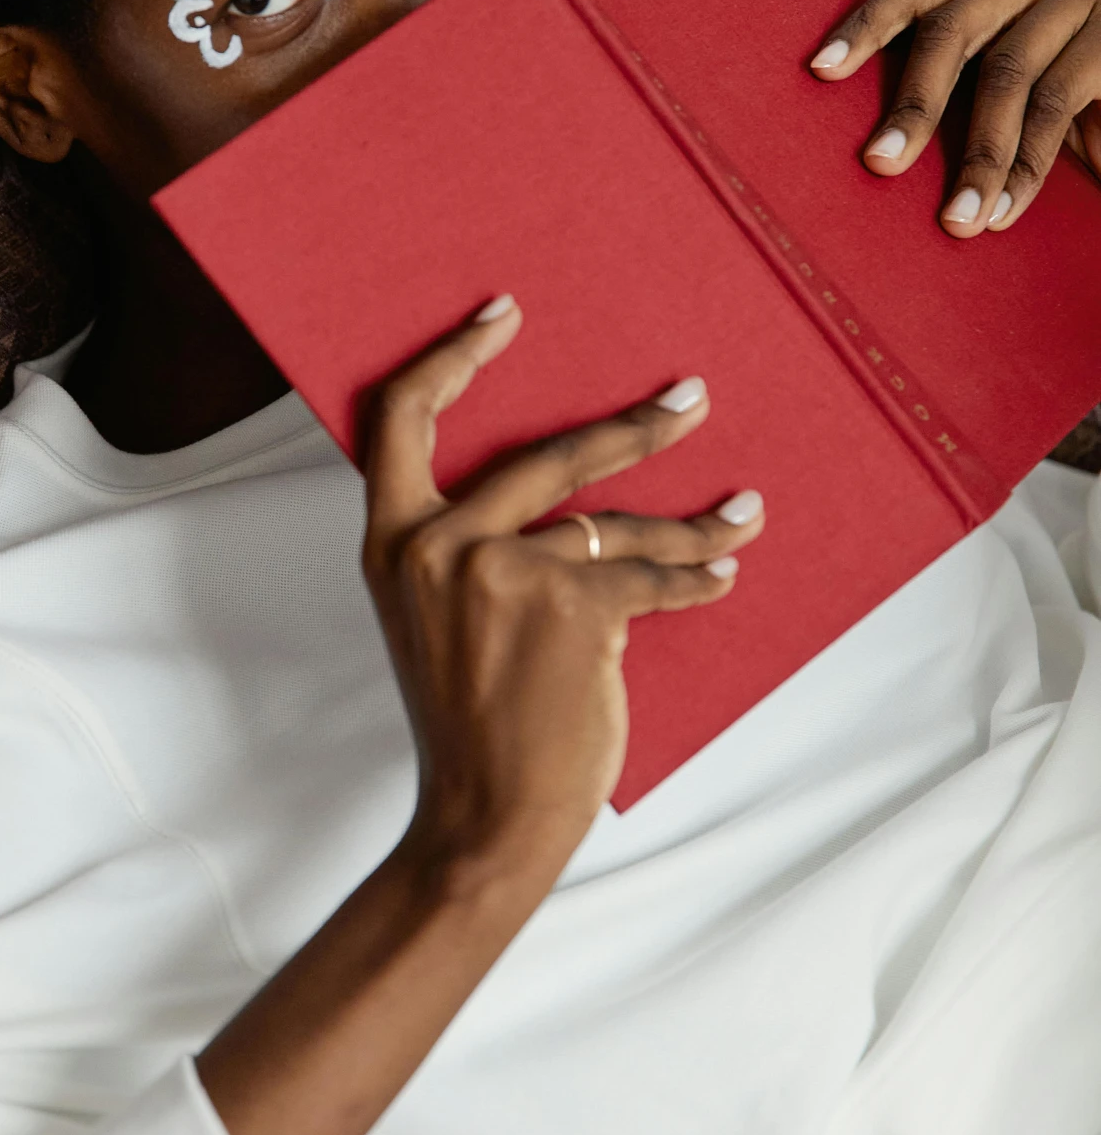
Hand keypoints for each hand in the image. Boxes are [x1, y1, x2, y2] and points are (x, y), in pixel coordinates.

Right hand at [199, 297, 761, 1134]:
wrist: (484, 819)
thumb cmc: (471, 723)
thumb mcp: (439, 620)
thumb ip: (475, 553)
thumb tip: (576, 505)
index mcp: (392, 542)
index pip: (400, 416)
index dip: (452, 357)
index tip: (503, 315)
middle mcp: (438, 545)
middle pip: (546, 453)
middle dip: (634, 426)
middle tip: (689, 398)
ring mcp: (501, 572)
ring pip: (617, 522)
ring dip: (694, 520)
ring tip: (742, 512)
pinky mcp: (569, 608)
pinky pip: (649, 577)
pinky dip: (696, 580)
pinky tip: (724, 578)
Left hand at [811, 0, 1100, 237]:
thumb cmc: (1077, 106)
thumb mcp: (1013, 91)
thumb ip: (959, 95)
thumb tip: (871, 153)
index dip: (864, 28)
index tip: (817, 70)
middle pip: (953, 30)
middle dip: (913, 103)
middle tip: (879, 164)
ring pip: (1008, 72)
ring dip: (978, 155)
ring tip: (957, 220)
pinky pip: (1059, 100)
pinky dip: (1027, 165)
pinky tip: (1002, 211)